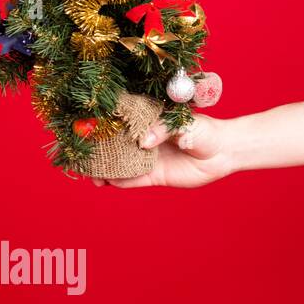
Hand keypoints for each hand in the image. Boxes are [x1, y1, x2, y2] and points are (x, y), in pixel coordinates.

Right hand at [91, 114, 234, 187]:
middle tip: (79, 157)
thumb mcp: (183, 123)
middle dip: (94, 152)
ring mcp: (145, 159)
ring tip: (90, 175)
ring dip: (103, 169)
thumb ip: (162, 129)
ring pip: (118, 164)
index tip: (81, 130)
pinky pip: (132, 180)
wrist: (224, 151)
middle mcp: (141, 140)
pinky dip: (118, 181)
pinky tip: (107, 182)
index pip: (116, 123)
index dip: (98, 126)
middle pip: (111, 146)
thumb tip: (142, 142)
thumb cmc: (204, 130)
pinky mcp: (153, 176)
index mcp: (144, 121)